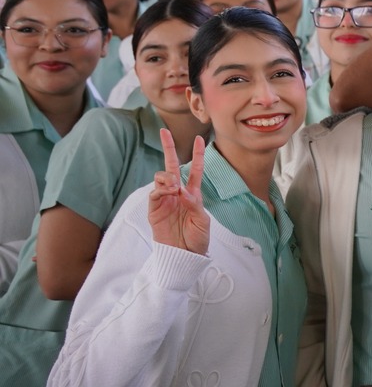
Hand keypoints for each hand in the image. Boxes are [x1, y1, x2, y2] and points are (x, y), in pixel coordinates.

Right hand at [148, 134, 208, 254]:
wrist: (184, 256)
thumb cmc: (197, 239)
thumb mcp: (203, 221)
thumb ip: (195, 204)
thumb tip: (184, 191)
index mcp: (193, 194)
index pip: (195, 170)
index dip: (197, 155)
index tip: (200, 139)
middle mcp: (177, 193)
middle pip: (172, 166)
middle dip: (168, 148)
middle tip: (164, 131)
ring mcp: (164, 200)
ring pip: (161, 177)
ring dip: (168, 176)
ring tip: (174, 186)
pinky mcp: (154, 209)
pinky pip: (154, 193)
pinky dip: (161, 189)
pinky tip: (169, 192)